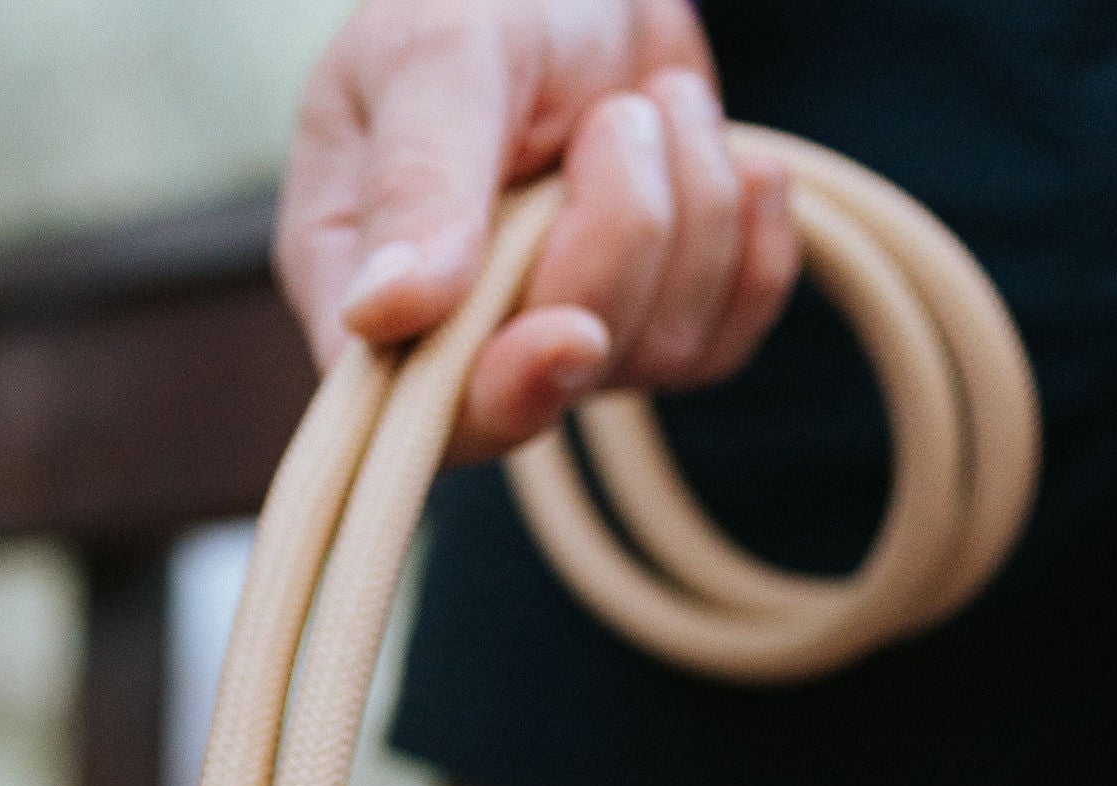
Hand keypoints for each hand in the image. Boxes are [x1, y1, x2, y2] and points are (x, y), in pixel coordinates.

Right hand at [276, 0, 799, 462]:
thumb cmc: (476, 1)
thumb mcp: (434, 57)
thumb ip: (413, 182)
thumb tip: (384, 313)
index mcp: (365, 301)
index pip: (423, 414)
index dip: (502, 397)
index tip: (573, 332)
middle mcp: (458, 347)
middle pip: (562, 378)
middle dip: (618, 236)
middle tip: (615, 116)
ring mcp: (561, 346)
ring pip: (658, 353)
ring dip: (691, 210)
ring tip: (652, 106)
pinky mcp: (653, 327)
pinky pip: (726, 341)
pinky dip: (751, 244)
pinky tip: (734, 163)